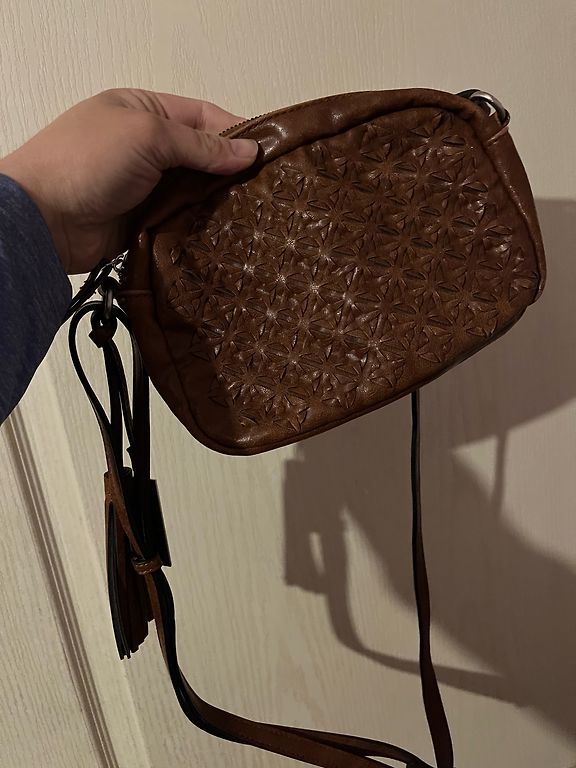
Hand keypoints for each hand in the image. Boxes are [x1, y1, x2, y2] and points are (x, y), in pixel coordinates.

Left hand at [0, 88, 257, 273]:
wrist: (44, 219)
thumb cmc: (89, 161)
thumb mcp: (148, 136)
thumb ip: (200, 145)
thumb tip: (249, 152)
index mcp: (145, 111)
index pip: (202, 116)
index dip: (236, 131)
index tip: (269, 152)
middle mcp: (147, 147)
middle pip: (202, 156)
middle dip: (232, 170)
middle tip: (269, 188)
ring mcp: (146, 186)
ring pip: (195, 192)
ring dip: (219, 202)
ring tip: (256, 213)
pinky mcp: (146, 221)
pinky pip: (182, 221)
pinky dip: (202, 226)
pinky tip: (228, 233)